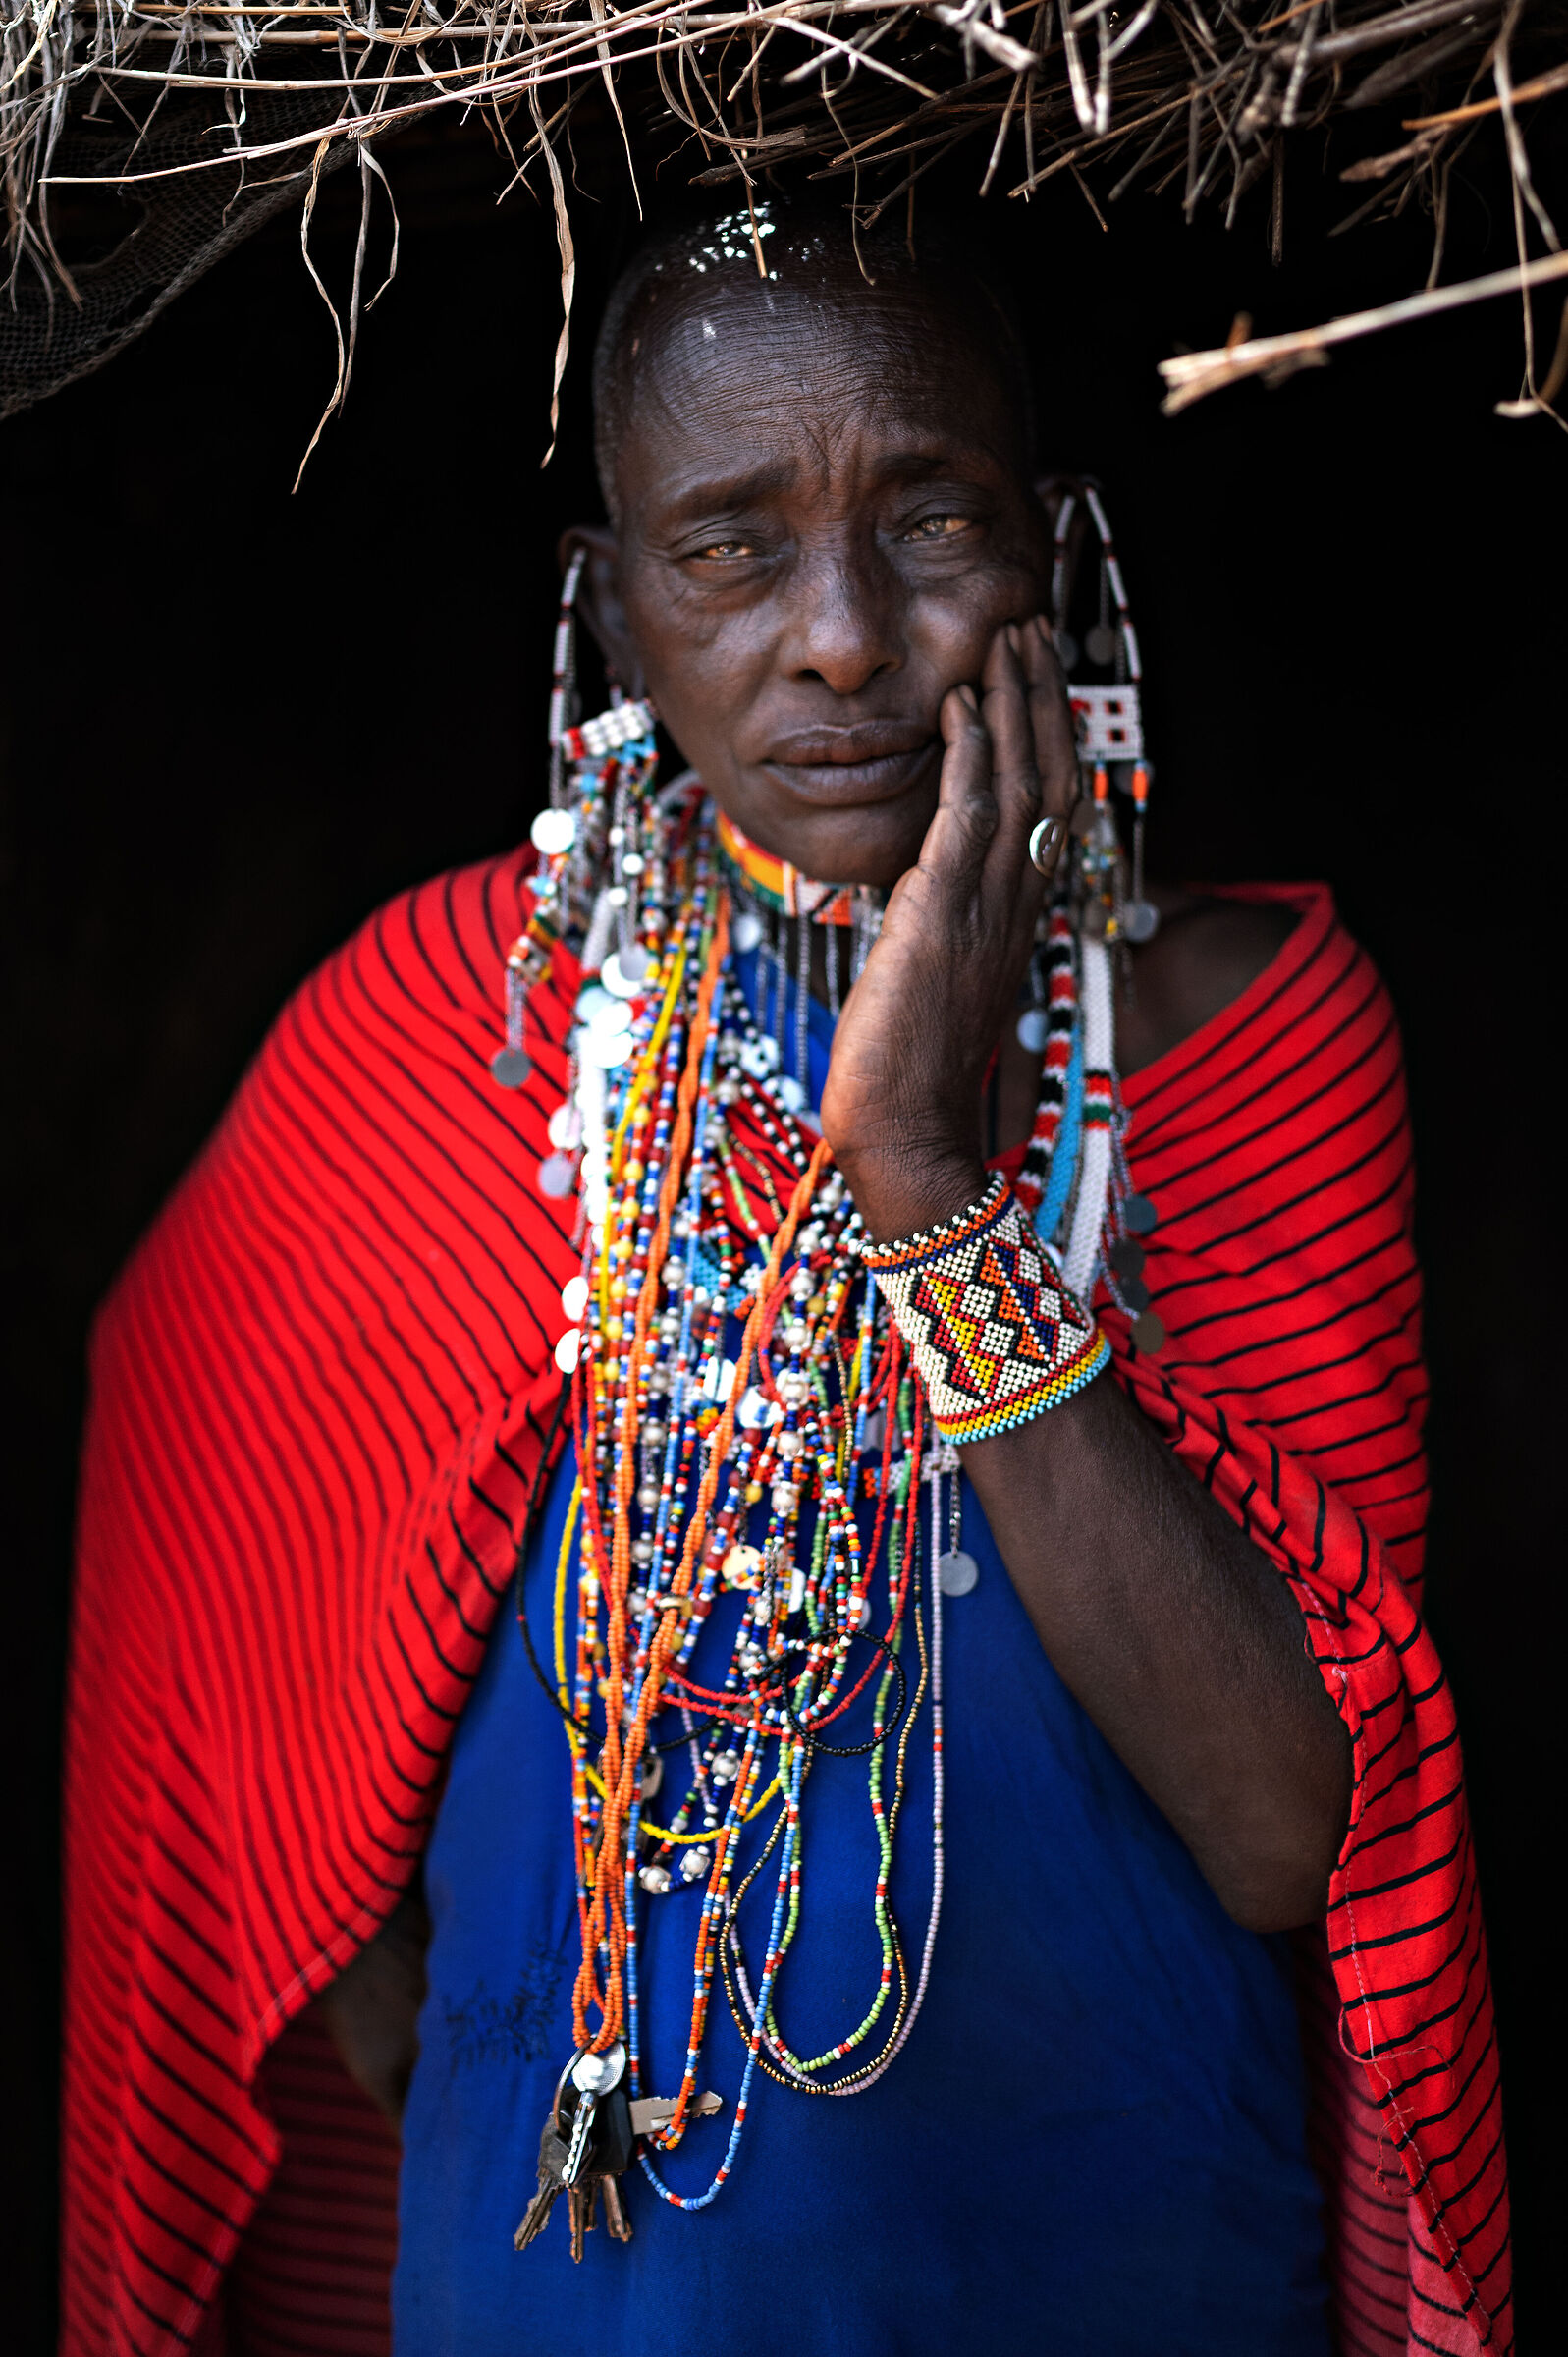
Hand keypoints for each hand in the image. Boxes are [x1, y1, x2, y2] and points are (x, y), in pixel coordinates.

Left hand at [820, 615, 1078, 1242]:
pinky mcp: (942, 915)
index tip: (1037, 670)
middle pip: (1050, 776)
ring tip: (1005, 635)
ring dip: (1012, 703)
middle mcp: (1018, 904)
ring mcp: (986, 908)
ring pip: (1018, 784)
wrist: (905, 1130)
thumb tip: (921, 883)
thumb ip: (943, 921)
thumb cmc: (909, 1070)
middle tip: (1031, 624)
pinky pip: (967, 819)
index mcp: (1019, 917)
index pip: (1051, 803)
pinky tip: (959, 705)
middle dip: (1041, 694)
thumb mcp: (935, 976)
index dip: (1047, 731)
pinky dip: (967, 757)